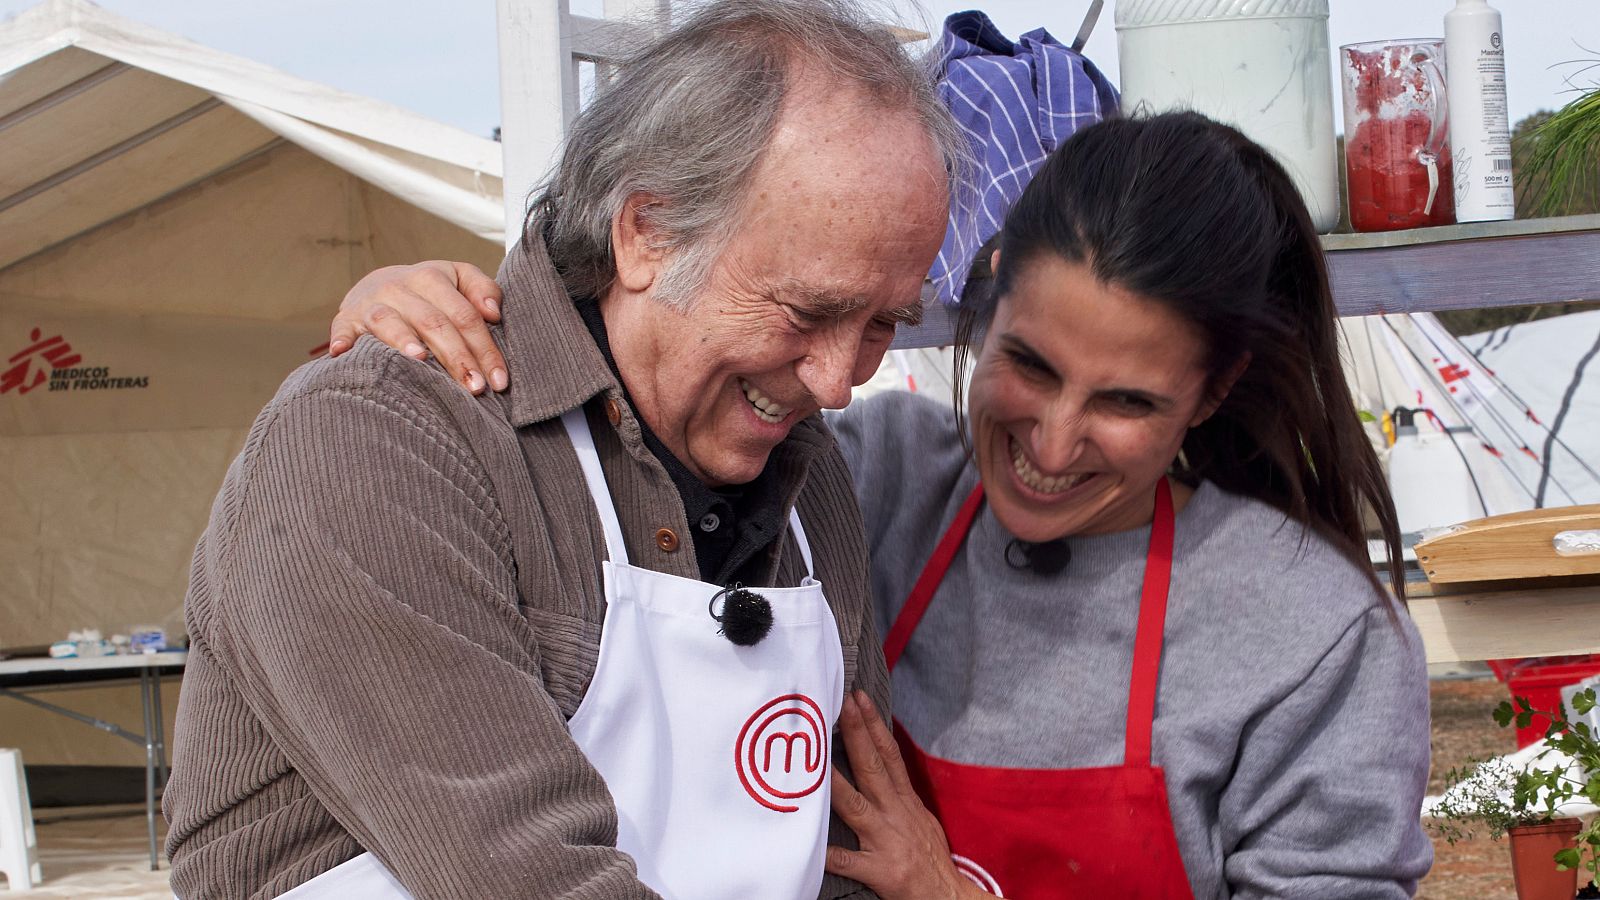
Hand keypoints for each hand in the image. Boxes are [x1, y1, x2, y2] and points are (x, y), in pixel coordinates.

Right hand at [328, 261, 506, 393]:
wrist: (378, 284)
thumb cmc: (431, 293)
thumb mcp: (458, 280)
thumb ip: (483, 290)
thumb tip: (494, 313)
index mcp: (432, 277)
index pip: (465, 315)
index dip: (484, 348)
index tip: (499, 381)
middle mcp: (401, 287)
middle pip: (433, 322)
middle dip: (457, 357)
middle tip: (475, 388)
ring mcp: (372, 303)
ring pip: (390, 321)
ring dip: (403, 340)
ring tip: (420, 360)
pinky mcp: (347, 318)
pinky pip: (343, 328)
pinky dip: (343, 339)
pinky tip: (344, 353)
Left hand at [825, 691, 990, 898]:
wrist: (947, 896)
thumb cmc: (930, 858)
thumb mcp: (920, 817)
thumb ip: (898, 794)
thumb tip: (881, 768)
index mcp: (905, 801)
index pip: (889, 755)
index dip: (874, 725)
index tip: (859, 699)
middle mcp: (894, 814)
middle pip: (872, 768)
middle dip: (856, 735)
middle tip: (842, 706)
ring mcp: (885, 840)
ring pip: (855, 806)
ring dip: (835, 784)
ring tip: (815, 762)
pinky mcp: (879, 870)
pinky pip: (848, 861)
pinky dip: (830, 853)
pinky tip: (812, 845)